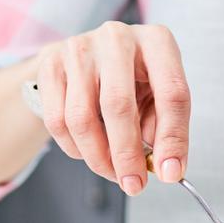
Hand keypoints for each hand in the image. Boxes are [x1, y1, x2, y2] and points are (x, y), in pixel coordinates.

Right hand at [35, 22, 190, 195]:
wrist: (88, 57)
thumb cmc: (133, 79)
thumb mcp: (158, 96)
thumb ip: (164, 128)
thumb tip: (166, 169)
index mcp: (156, 41)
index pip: (171, 93)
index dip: (172, 138)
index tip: (170, 173)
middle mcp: (117, 38)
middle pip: (119, 106)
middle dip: (126, 155)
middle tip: (134, 185)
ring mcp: (79, 48)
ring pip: (81, 118)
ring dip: (98, 157)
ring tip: (112, 172)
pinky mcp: (51, 63)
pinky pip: (57, 120)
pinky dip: (74, 148)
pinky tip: (88, 152)